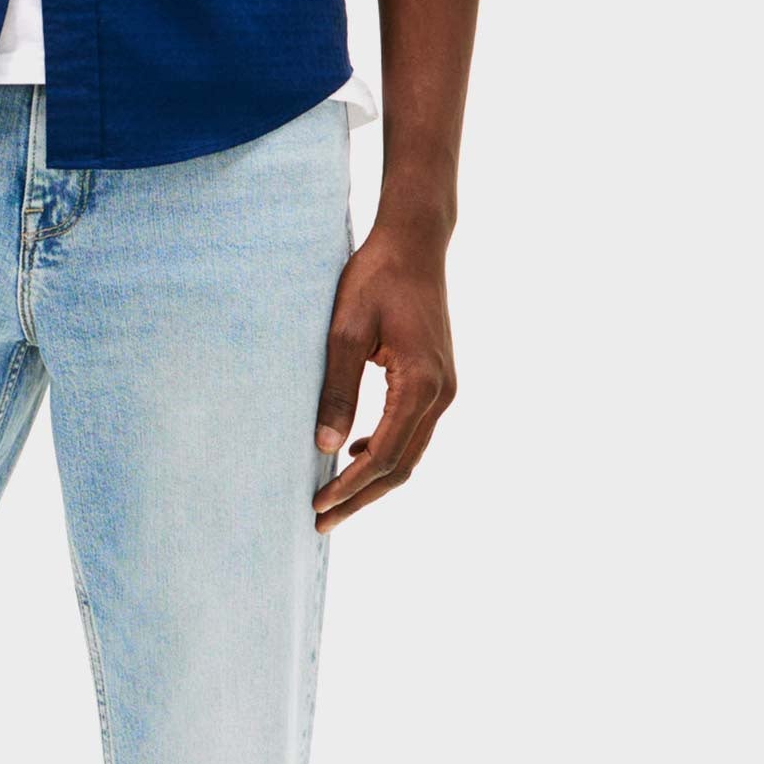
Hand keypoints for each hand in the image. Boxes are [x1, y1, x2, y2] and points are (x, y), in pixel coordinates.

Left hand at [313, 222, 456, 529]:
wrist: (414, 243)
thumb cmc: (376, 277)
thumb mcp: (345, 331)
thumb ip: (337, 390)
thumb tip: (325, 447)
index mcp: (421, 382)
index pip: (386, 454)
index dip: (351, 485)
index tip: (318, 504)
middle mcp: (442, 392)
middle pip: (403, 465)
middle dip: (361, 497)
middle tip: (320, 521)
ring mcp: (445, 388)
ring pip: (411, 453)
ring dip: (374, 480)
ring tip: (334, 500)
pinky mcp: (438, 381)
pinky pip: (413, 431)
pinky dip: (386, 452)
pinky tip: (356, 453)